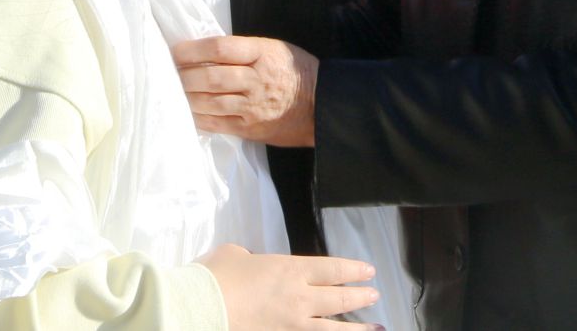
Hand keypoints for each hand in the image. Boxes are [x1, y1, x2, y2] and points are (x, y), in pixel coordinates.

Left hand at [174, 35, 318, 145]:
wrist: (323, 106)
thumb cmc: (296, 72)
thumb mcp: (276, 49)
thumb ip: (245, 50)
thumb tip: (207, 51)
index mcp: (263, 54)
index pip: (221, 48)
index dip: (194, 49)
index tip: (177, 50)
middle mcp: (256, 80)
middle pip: (211, 77)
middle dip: (185, 75)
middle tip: (170, 73)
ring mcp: (252, 107)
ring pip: (210, 102)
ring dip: (187, 97)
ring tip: (175, 91)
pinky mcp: (250, 128)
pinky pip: (217, 123)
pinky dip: (198, 117)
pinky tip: (188, 111)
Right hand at [197, 245, 380, 329]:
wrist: (202, 307)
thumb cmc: (217, 276)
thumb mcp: (235, 254)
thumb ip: (251, 258)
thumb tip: (249, 262)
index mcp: (290, 270)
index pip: (332, 269)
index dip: (353, 270)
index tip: (368, 272)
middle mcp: (298, 297)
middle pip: (338, 298)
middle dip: (360, 297)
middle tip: (374, 295)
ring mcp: (290, 323)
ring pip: (332, 328)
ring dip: (356, 327)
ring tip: (374, 328)